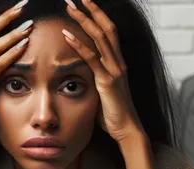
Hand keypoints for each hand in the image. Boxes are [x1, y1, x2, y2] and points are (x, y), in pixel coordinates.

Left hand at [62, 0, 144, 142]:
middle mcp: (118, 63)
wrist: (127, 130)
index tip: (84, 3)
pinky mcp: (107, 82)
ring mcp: (114, 71)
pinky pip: (92, 58)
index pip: (109, 32)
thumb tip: (80, 75)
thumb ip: (94, 79)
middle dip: (90, 10)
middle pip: (106, 27)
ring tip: (69, 7)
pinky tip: (67, 35)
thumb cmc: (113, 115)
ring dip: (83, 20)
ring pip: (100, 37)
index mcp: (118, 63)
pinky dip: (79, 45)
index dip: (98, 15)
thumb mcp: (102, 92)